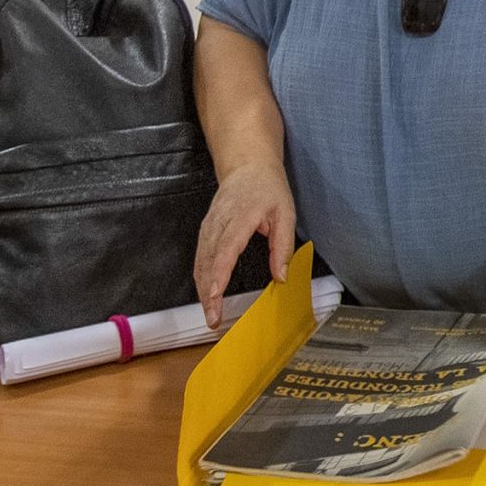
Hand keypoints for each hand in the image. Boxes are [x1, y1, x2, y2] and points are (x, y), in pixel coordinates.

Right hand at [193, 161, 294, 328]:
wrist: (248, 167)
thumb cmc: (268, 189)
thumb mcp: (285, 214)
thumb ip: (282, 247)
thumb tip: (281, 276)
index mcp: (240, 219)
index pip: (225, 251)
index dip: (218, 275)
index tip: (215, 296)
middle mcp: (219, 224)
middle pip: (208, 262)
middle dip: (208, 293)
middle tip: (213, 319)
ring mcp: (209, 227)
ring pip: (200, 262)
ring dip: (202, 289)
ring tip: (209, 313)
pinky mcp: (205, 230)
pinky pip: (200, 256)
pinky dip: (201, 277)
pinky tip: (206, 294)